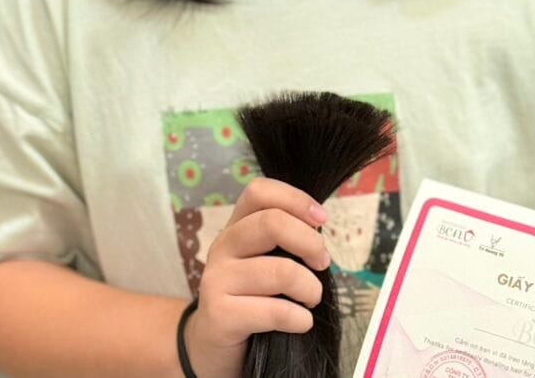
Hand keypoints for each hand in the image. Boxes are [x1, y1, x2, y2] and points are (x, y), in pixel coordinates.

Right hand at [182, 177, 330, 377]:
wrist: (212, 344)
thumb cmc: (250, 296)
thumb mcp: (264, 259)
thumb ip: (284, 239)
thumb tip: (319, 226)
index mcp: (235, 225)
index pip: (259, 191)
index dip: (295, 198)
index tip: (322, 219)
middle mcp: (223, 246)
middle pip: (272, 222)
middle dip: (310, 242)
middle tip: (322, 262)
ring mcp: (217, 279)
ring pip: (281, 272)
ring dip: (310, 288)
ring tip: (311, 298)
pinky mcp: (220, 314)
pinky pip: (275, 311)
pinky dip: (299, 318)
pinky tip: (302, 322)